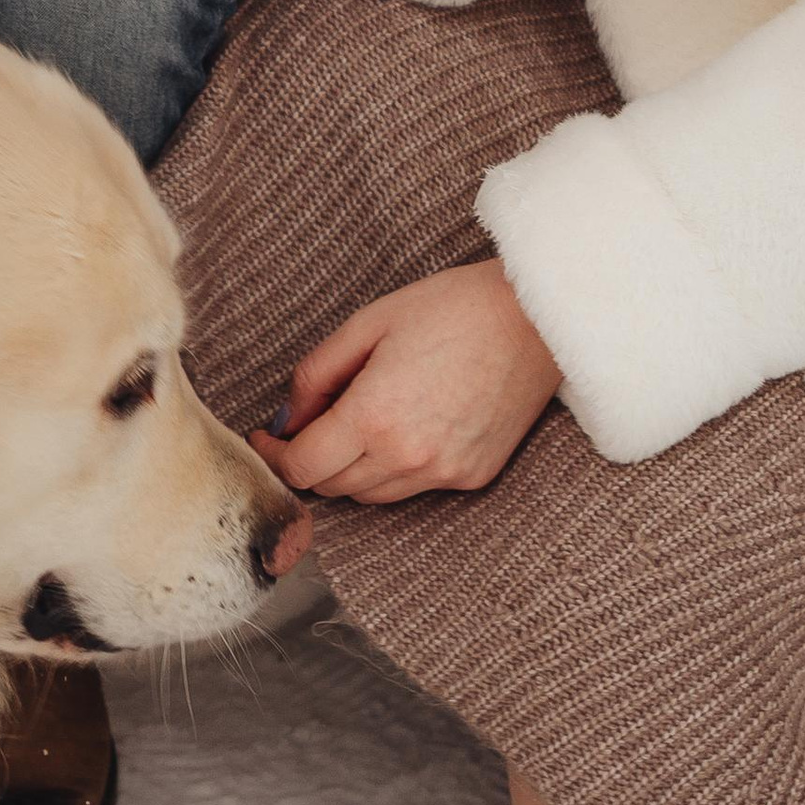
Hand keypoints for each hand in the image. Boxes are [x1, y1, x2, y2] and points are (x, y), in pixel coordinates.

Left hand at [251, 260, 560, 504]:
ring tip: (361, 424)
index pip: (303, 467)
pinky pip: (416, 489)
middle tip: (312, 424)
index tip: (268, 439)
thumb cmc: (451, 308)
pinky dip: (397, 469)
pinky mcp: (473, 476)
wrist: (535, 317)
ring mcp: (444, 473)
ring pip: (372, 496)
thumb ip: (316, 375)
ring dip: (353, 470)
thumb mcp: (367, 324)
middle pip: (333, 487)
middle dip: (312, 460)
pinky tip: (407, 428)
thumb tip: (288, 419)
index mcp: (373, 417)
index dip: (275, 457)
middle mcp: (407, 457)